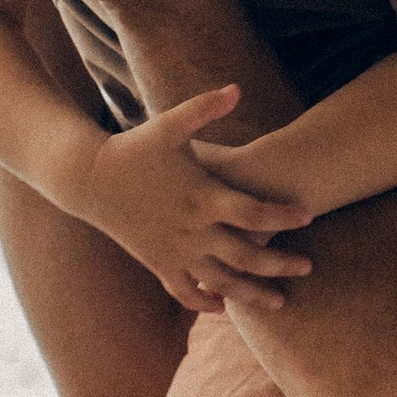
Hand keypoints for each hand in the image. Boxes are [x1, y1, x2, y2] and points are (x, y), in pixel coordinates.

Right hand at [77, 86, 313, 310]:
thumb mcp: (169, 124)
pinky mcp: (156, 263)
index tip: (309, 217)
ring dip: (251, 294)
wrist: (86, 178)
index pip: (252, 212)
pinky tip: (223, 309)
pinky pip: (184, 291)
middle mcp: (190, 229)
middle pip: (244, 255)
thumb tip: (237, 87)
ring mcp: (173, 251)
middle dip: (279, 264)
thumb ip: (204, 108)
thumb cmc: (133, 147)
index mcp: (200, 196)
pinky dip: (204, 303)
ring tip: (280, 303)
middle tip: (309, 268)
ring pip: (220, 282)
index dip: (282, 215)